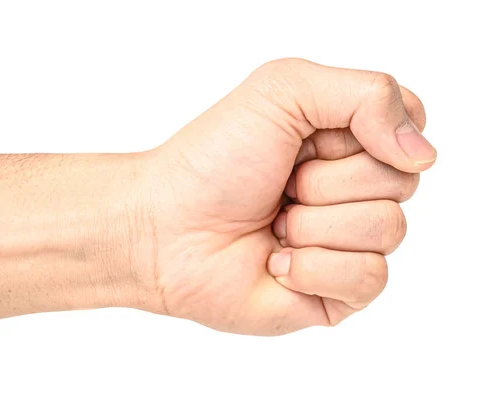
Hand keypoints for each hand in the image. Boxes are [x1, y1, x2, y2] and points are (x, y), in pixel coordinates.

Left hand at [136, 58, 434, 334]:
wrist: (164, 229)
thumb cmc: (213, 160)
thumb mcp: (283, 90)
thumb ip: (367, 95)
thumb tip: (423, 154)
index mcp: (346, 141)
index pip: (408, 131)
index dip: (365, 134)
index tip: (308, 139)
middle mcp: (353, 191)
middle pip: (401, 181)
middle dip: (327, 180)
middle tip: (281, 185)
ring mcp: (347, 242)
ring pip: (389, 229)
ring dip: (315, 224)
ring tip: (274, 223)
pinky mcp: (337, 292)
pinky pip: (369, 278)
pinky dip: (312, 268)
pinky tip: (274, 262)